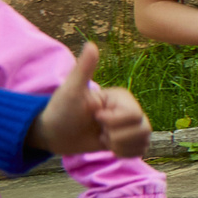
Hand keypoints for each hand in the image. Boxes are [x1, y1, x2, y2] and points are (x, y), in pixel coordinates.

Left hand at [31, 43, 152, 158]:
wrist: (54, 134)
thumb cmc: (61, 110)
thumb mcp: (71, 90)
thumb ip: (84, 68)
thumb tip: (91, 44)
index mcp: (122, 97)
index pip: (134, 115)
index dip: (114, 121)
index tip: (95, 117)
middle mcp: (130, 110)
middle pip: (143, 129)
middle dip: (116, 135)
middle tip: (99, 130)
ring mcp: (131, 126)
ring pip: (144, 140)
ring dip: (120, 145)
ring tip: (103, 139)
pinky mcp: (128, 141)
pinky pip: (141, 151)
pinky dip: (124, 153)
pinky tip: (109, 147)